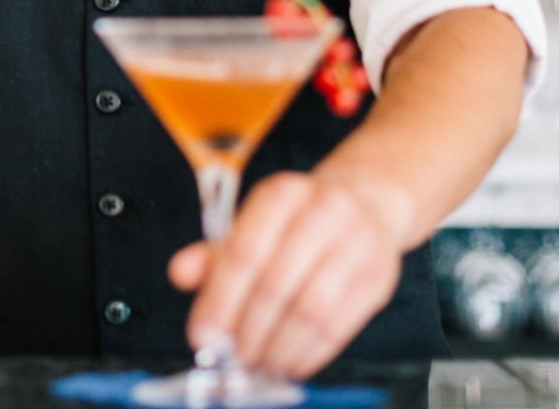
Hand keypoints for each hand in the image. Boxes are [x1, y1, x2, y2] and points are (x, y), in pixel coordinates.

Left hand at [168, 172, 405, 378]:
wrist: (366, 203)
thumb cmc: (298, 222)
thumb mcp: (253, 225)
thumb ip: (214, 254)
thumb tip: (180, 274)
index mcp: (281, 194)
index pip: (245, 253)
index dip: (220, 300)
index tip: (203, 336)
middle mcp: (323, 211)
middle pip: (276, 284)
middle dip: (248, 330)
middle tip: (232, 357)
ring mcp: (357, 243)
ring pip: (310, 310)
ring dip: (278, 347)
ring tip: (259, 363)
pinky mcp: (378, 277)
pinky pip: (339, 326)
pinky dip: (309, 353)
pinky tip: (290, 363)